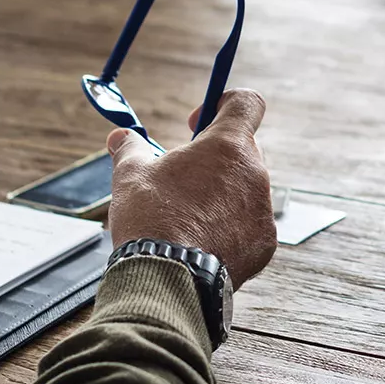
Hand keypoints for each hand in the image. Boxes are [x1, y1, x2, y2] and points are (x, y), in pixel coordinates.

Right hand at [107, 88, 276, 284]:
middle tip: (182, 175)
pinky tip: (201, 239)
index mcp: (228, 146)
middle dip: (215, 155)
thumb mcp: (130, 174)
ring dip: (222, 192)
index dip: (223, 103)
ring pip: (246, 188)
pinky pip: (250, 223)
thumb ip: (130, 148)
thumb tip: (120, 137)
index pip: (247, 103)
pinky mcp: (264, 243)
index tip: (197, 121)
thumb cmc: (151, 221)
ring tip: (186, 213)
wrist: (168, 280)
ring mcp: (263, 210)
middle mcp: (255, 174)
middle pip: (243, 148)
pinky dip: (230, 226)